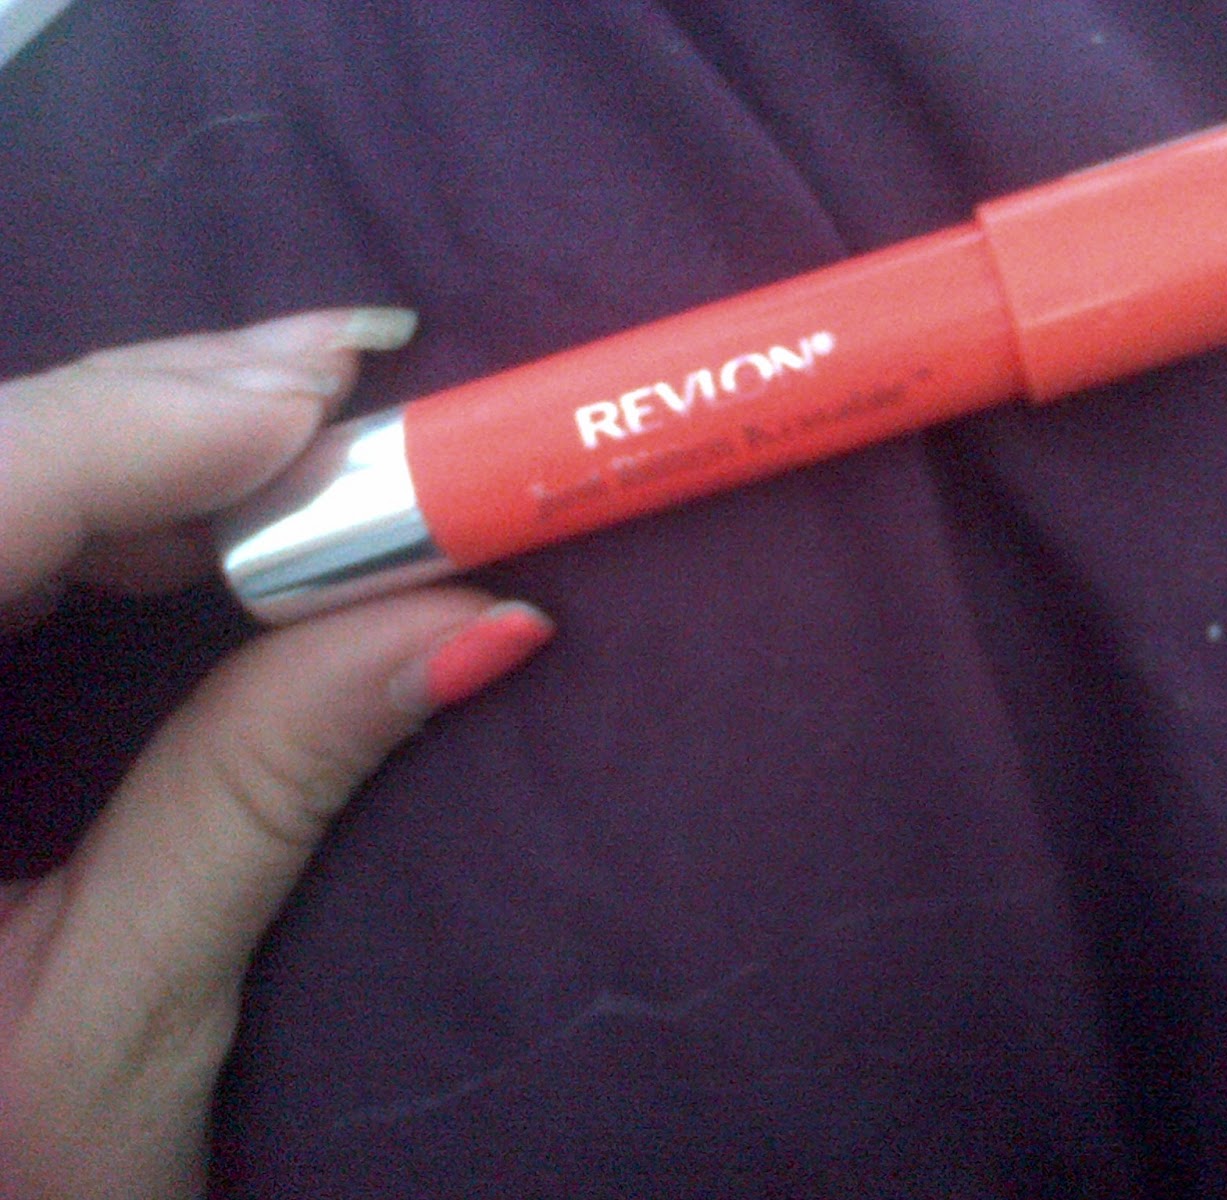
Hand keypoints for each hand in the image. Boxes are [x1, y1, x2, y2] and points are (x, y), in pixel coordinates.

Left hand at [0, 311, 552, 1197]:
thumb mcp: (112, 1033)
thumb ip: (262, 793)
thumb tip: (471, 617)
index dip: (119, 428)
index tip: (317, 400)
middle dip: (147, 407)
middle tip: (346, 382)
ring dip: (130, 433)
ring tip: (308, 422)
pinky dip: (90, 495)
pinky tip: (202, 495)